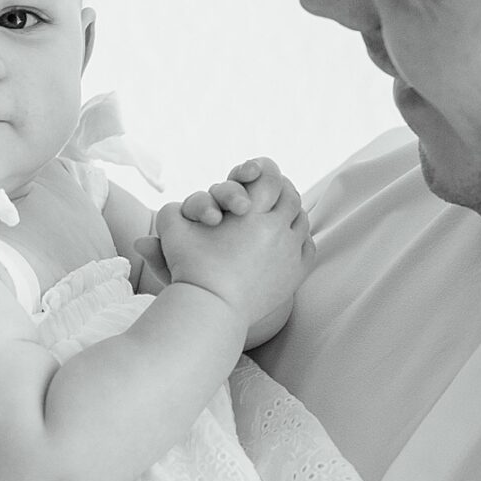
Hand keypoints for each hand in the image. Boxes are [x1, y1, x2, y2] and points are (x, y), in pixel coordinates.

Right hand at [155, 161, 310, 340]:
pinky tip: (286, 238)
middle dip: (279, 190)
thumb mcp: (174, 231)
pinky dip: (299, 238)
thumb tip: (178, 207)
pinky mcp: (295, 274)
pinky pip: (307, 246)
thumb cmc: (189, 268)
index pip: (271, 176)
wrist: (211, 310)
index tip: (258, 172)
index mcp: (252, 211)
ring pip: (301, 220)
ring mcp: (290, 252)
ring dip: (290, 213)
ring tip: (277, 212)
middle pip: (290, 197)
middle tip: (270, 189)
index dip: (265, 170)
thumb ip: (176, 208)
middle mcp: (277, 229)